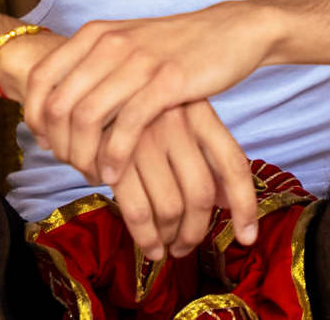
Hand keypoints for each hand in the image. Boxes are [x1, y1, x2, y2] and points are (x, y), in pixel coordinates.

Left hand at [21, 6, 274, 186]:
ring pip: (87, 117)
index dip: (33, 116)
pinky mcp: (167, 82)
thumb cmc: (172, 46)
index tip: (44, 142)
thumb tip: (49, 112)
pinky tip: (115, 174)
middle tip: (70, 165)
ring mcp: (137, 61)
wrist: (228, 31)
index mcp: (94, 34)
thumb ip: (88, 69)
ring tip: (91, 173)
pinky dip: (114, 156)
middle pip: (57, 104)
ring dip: (82, 155)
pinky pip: (126, 126)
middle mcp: (109, 43)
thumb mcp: (123, 45)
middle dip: (57, 144)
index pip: (40, 77)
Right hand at [106, 100, 258, 258]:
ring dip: (171, 237)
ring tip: (166, 247)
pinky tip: (150, 247)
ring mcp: (144, 138)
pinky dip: (147, 238)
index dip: (245, 206)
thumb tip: (226, 201)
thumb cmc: (134, 106)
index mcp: (198, 111)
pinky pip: (138, 211)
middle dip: (196, 231)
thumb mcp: (175, 113)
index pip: (233, 164)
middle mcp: (176, 122)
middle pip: (201, 194)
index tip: (248, 237)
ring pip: (171, 207)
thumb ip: (203, 152)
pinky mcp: (113, 156)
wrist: (81, 82)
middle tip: (186, 245)